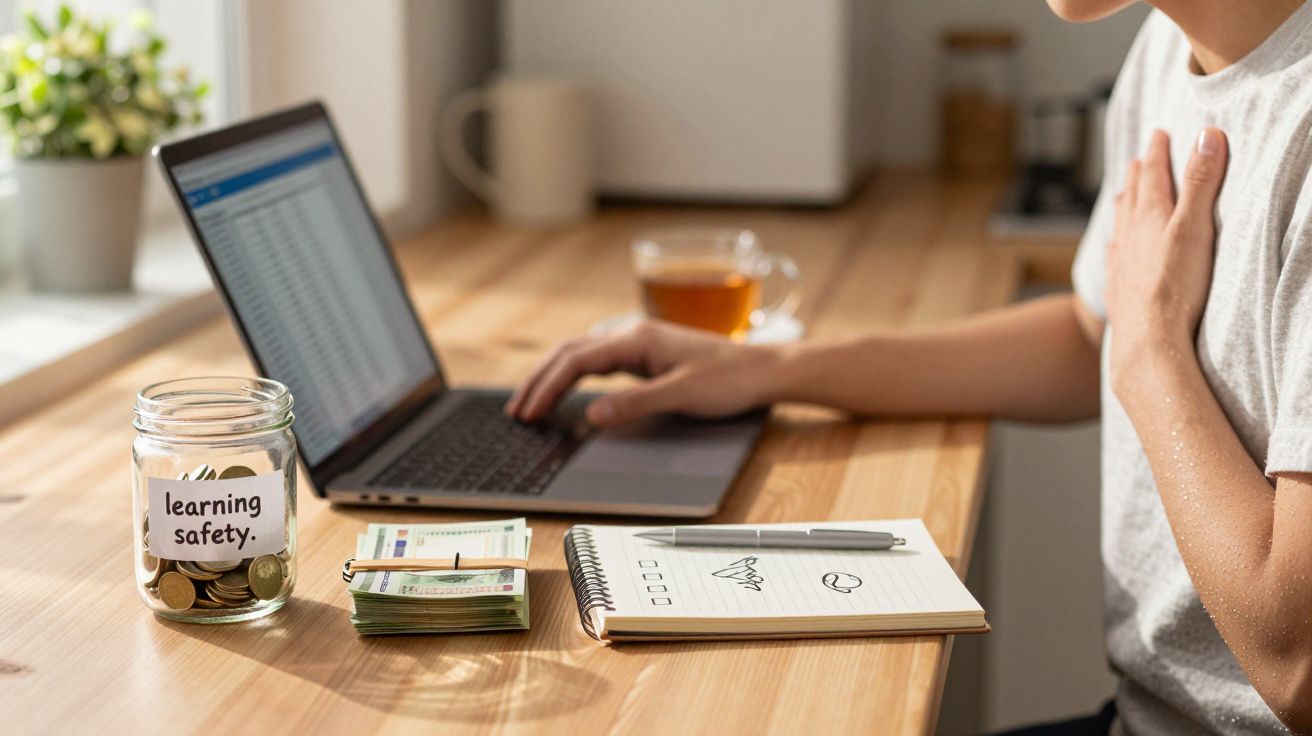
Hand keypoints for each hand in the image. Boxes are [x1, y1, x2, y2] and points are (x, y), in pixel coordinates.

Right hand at [505, 320, 781, 426]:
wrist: (765, 371)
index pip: (577, 360)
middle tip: (515, 410)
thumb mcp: (682, 395)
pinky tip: (568, 389)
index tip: (528, 413)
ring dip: (553, 375)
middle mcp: (634, 335)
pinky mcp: (648, 355)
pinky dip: (575, 375)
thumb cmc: (731, 380)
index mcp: (637, 339)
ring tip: (530, 401)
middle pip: (570, 352)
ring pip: (582, 353)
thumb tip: (591, 414)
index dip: (548, 387)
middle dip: (539, 380)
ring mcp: (640, 343)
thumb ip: (635, 404)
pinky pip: (599, 361)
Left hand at [1106, 128, 1227, 378]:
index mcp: (1148, 217)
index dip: (1156, 153)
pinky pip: (1115, 258)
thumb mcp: (1195, 227)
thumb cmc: (1174, 286)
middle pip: (1132, 197)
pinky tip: (1115, 247)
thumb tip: (1206, 136)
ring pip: (1120, 225)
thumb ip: (1201, 183)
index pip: (1151, 176)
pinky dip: (1116, 243)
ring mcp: (1122, 263)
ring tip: (1122, 194)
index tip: (1158, 134)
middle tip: (1137, 160)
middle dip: (1137, 175)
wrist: (1148, 341)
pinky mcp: (1121, 290)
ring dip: (1124, 205)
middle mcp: (1128, 236)